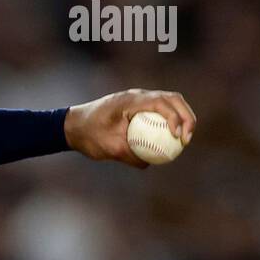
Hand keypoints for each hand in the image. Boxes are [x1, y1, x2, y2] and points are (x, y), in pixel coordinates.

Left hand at [63, 89, 196, 167]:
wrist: (72, 126)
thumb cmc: (88, 136)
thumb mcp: (108, 149)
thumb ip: (130, 156)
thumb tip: (150, 163)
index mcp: (129, 101)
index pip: (161, 103)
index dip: (176, 118)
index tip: (178, 136)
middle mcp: (136, 95)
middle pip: (173, 98)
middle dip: (186, 116)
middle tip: (187, 138)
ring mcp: (138, 98)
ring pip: (169, 101)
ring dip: (182, 116)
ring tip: (184, 138)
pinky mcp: (138, 105)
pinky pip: (160, 110)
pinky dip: (170, 120)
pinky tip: (172, 138)